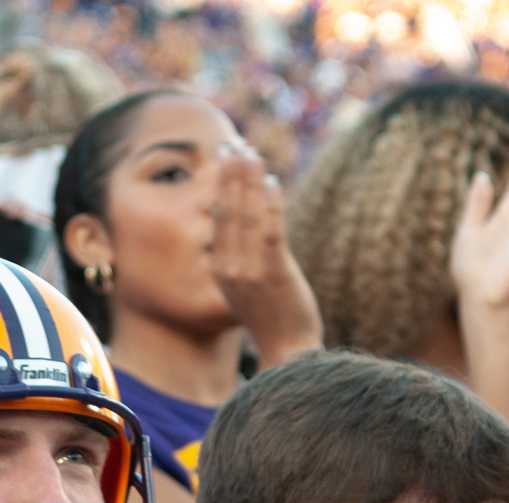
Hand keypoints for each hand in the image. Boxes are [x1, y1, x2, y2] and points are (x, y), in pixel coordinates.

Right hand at [208, 147, 321, 368]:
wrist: (289, 353)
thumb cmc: (273, 319)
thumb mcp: (247, 287)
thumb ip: (243, 256)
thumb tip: (251, 219)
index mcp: (220, 270)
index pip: (219, 217)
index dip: (222, 184)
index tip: (226, 158)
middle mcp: (229, 268)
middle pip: (228, 210)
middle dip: (231, 173)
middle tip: (235, 143)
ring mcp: (250, 271)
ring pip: (247, 215)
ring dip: (249, 180)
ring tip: (253, 153)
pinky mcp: (274, 273)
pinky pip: (270, 230)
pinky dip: (270, 203)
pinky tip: (272, 181)